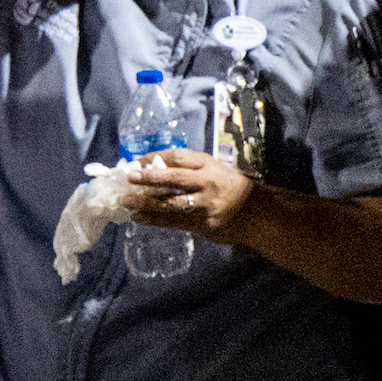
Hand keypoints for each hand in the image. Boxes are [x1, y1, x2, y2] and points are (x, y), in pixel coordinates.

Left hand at [121, 148, 255, 243]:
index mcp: (208, 164)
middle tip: (129, 177)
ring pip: (170, 203)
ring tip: (126, 201)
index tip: (137, 161)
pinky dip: (153, 220)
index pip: (179, 157)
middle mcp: (206, 182)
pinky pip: (173, 221)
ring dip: (146, 203)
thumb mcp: (213, 170)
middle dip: (150, 177)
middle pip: (174, 178)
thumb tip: (153, 168)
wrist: (255, 213)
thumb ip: (189, 169)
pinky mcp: (202, 223)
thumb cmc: (228, 187)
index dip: (156, 157)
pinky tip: (138, 218)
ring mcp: (204, 204)